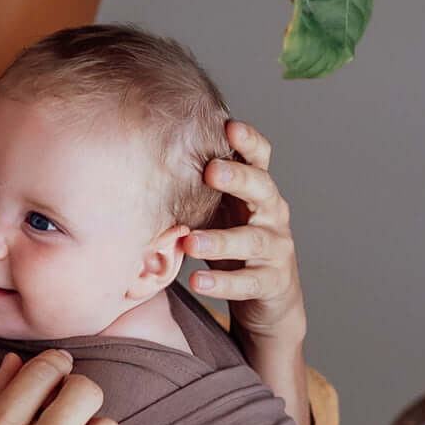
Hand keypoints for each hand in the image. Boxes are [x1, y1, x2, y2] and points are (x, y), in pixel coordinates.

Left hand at [183, 120, 306, 350]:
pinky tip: (197, 279)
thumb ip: (199, 192)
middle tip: (211, 171)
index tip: (230, 126)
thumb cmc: (234, 245)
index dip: (250, 142)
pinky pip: (248, 282)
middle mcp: (272, 215)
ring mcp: (277, 249)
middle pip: (262, 190)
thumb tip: (147, 164)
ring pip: (253, 240)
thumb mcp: (219, 213)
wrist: (267, 298)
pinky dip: (222, 282)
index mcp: (258, 193)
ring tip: (190, 241)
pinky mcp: (273, 282)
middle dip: (239, 178)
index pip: (260, 160)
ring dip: (222, 240)